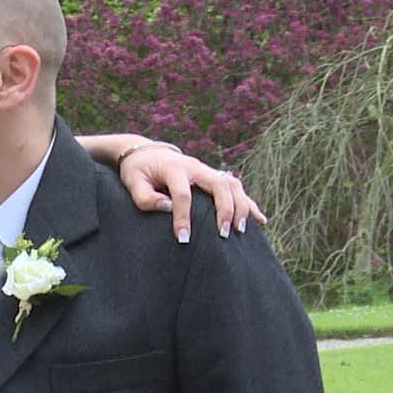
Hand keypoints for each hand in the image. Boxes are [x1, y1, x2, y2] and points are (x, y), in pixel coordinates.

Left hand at [120, 147, 266, 241]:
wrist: (146, 153)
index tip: (183, 239)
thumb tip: (168, 208)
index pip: (183, 194)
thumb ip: (145, 197)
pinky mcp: (213, 176)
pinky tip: (260, 220)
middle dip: (224, 210)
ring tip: (240, 230)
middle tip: (223, 234)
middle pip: (218, 185)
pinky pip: (236, 188)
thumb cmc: (138, 170)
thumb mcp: (132, 182)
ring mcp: (207, 170)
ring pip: (232, 184)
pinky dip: (249, 203)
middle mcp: (195, 167)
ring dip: (240, 206)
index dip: (183, 217)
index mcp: (174, 168)